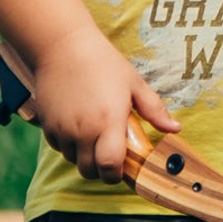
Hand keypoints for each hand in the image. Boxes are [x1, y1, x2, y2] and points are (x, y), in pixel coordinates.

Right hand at [30, 25, 180, 183]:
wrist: (63, 46)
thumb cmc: (103, 63)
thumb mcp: (134, 83)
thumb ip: (154, 110)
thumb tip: (175, 128)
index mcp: (108, 122)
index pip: (109, 166)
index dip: (116, 175)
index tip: (122, 169)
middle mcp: (83, 130)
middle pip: (89, 171)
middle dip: (101, 170)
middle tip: (109, 155)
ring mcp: (62, 129)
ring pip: (73, 160)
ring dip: (83, 156)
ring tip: (93, 136)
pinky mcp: (47, 125)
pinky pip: (58, 147)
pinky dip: (67, 145)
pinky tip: (76, 127)